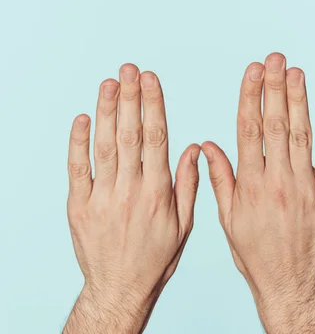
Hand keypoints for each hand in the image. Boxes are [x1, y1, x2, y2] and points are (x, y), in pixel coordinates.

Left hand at [64, 64, 199, 333]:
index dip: (153, 104)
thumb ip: (188, 183)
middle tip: (129, 68)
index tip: (151, 79)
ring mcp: (102, 196)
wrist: (118, 289)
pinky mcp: (79, 205)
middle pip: (130, 134)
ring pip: (104, 145)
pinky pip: (78, 168)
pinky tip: (82, 118)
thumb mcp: (183, 225)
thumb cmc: (154, 258)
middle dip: (130, 97)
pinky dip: (78, 142)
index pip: (156, 137)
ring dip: (106, 111)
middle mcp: (130, 190)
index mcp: (157, 192)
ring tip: (109, 82)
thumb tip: (193, 147)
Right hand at [202, 53, 314, 332]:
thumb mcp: (228, 218)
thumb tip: (207, 145)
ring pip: (302, 134)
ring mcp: (307, 186)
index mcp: (252, 184)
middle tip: (275, 58)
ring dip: (299, 100)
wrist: (290, 285)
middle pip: (277, 124)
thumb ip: (220, 178)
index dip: (251, 96)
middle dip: (274, 87)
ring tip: (295, 71)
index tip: (251, 71)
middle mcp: (279, 181)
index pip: (250, 129)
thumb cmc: (255, 253)